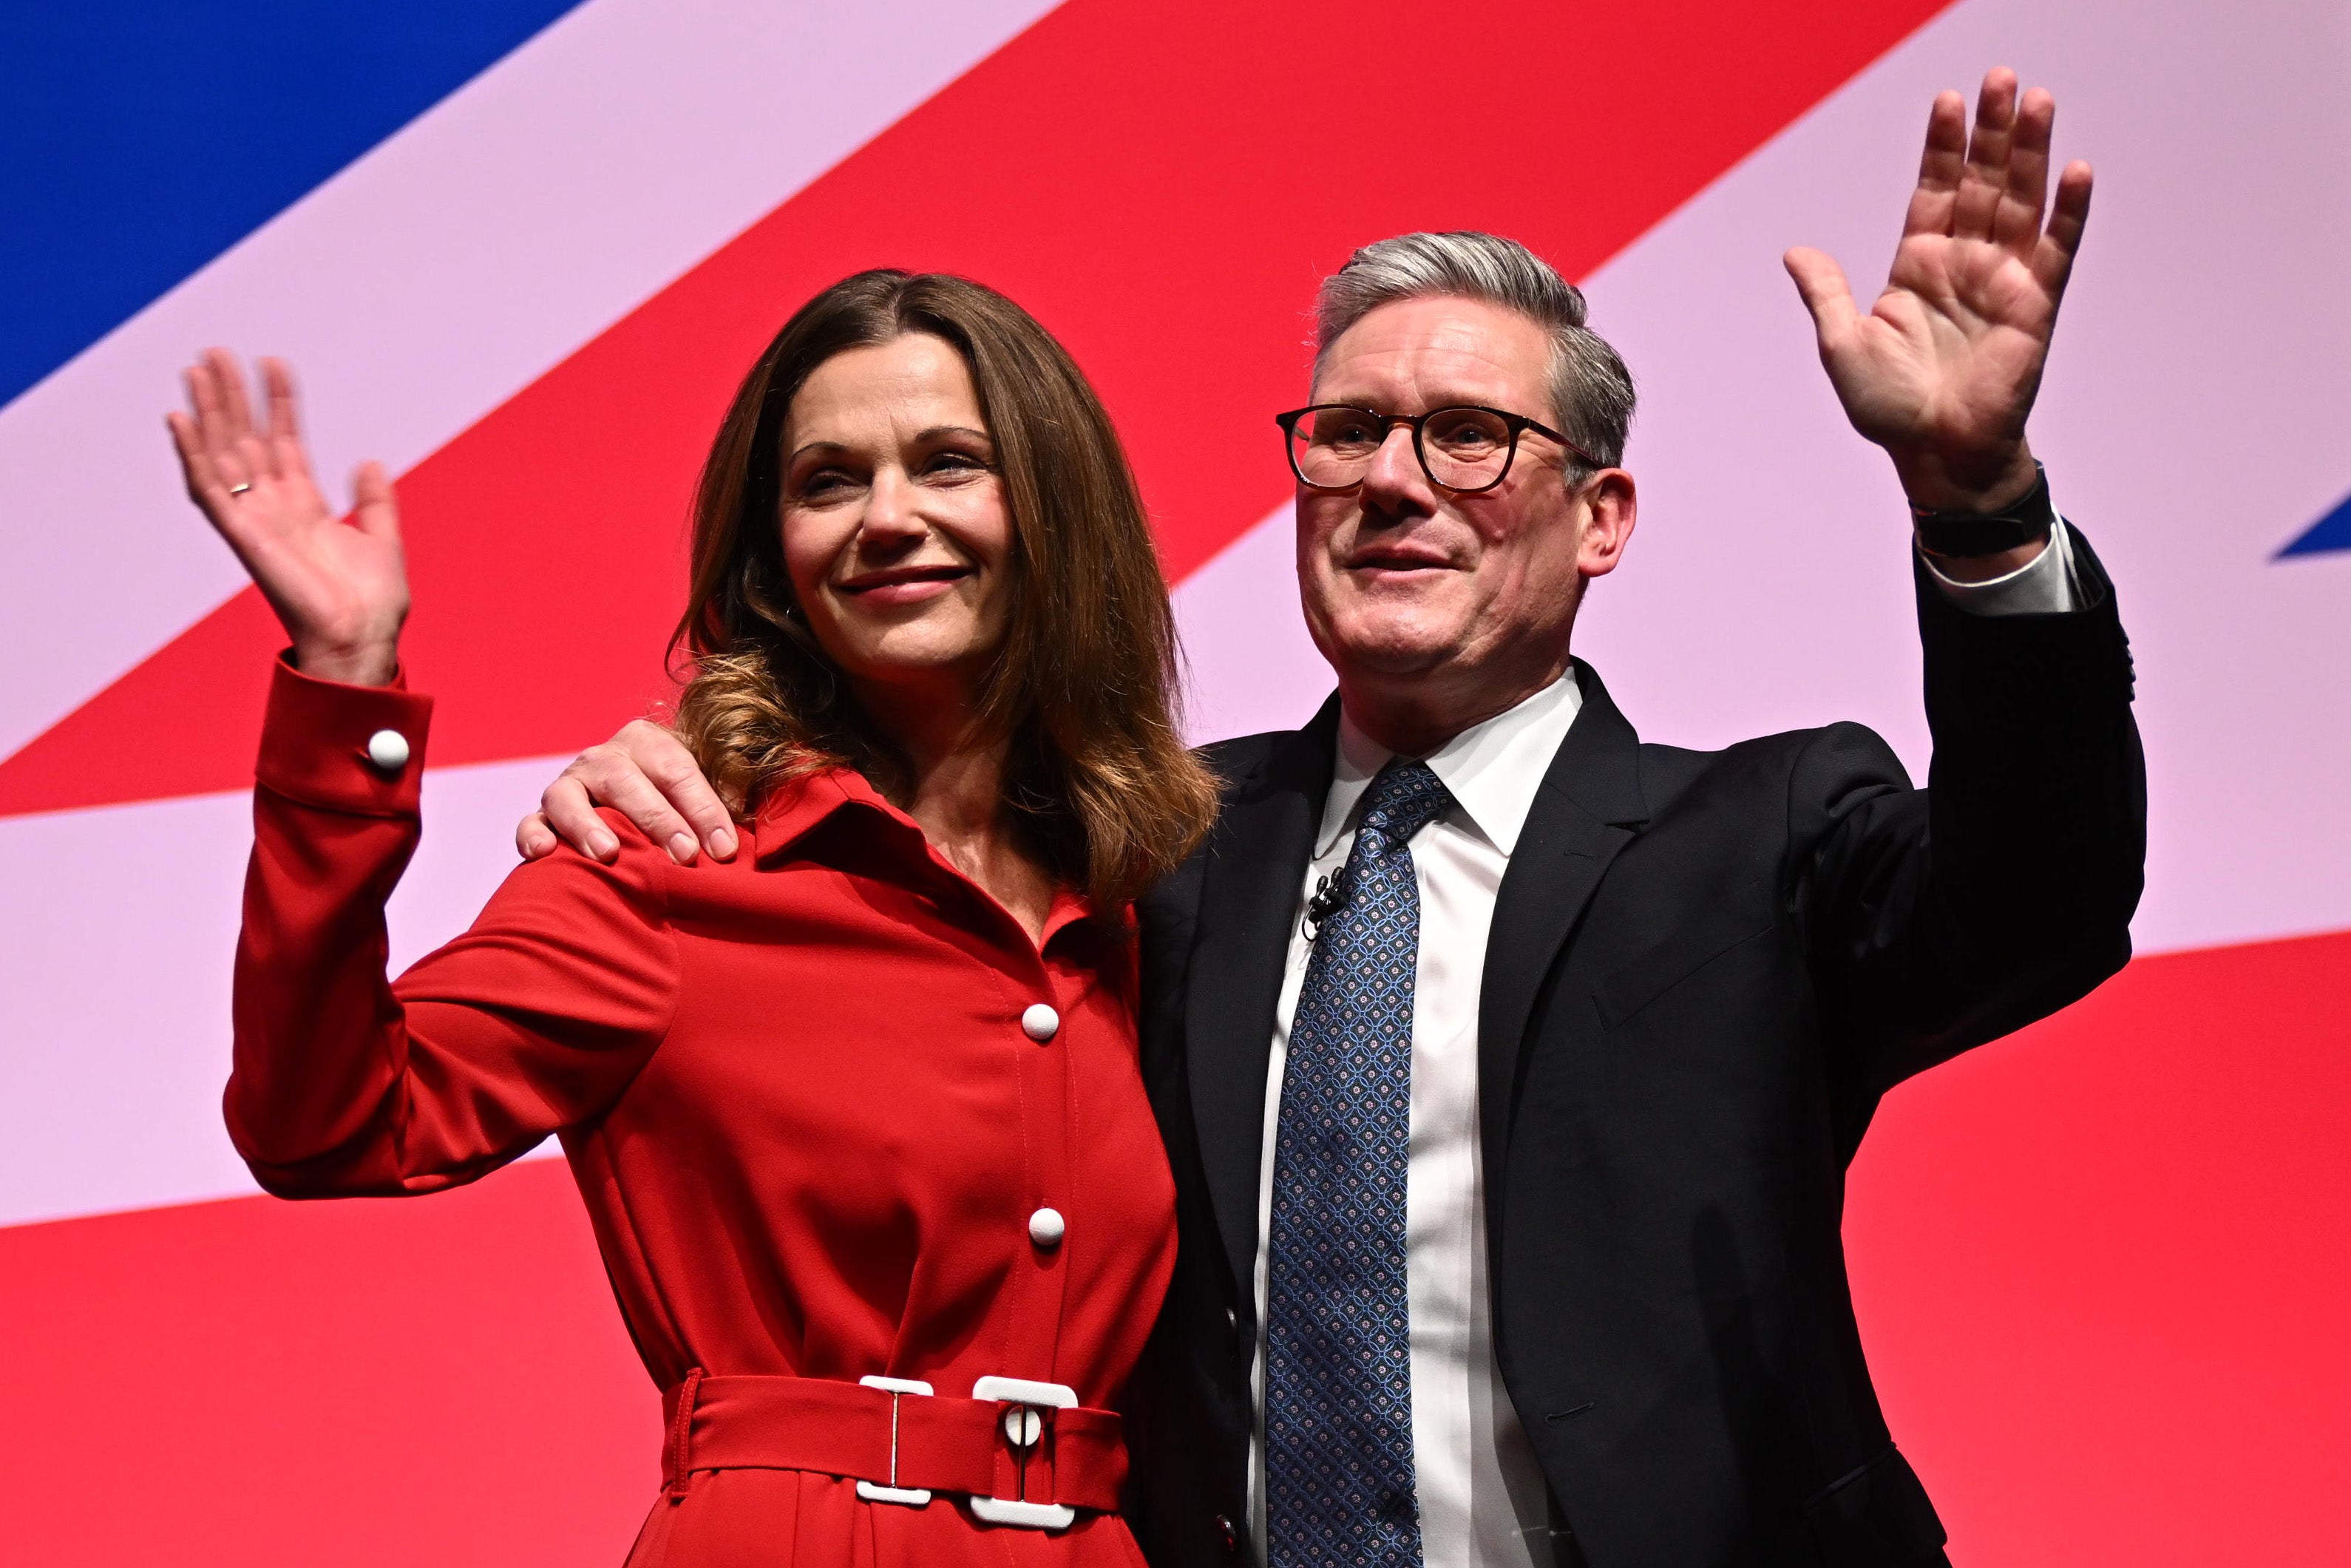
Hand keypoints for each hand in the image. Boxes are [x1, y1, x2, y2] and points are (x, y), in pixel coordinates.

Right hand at [167, 350, 407, 684]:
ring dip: (208, 412)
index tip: (275, 363)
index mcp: (305, 507)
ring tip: (198, 368)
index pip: (285, 441)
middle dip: (232, 397)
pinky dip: (192, 455)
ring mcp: (255, 520)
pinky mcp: (242, 536)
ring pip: (222, 454)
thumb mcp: (383, 539)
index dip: (280, 403)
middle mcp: (274, 509)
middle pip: (245, 440)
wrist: (362, 638)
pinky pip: (208, 490)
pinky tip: (179, 420)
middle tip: (216, 352)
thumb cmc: (372, 604)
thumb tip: (371, 461)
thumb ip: (376, 501)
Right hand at [516, 719, 737, 865]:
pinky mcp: (543, 815)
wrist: (633, 802)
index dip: (704, 809)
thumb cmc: (680, 802)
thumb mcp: (706, 789)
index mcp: (648, 741)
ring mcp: (569, 784)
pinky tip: (543, 853)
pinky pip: (530, 822)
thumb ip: (723, 803)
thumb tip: (737, 837)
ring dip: (587, 824)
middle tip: (683, 855)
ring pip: (569, 796)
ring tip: (607, 853)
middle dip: (657, 819)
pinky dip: (532, 836)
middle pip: (626, 781)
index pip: (677, 770)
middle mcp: (604, 757)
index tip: (723, 849)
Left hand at [1784, 68, 2091, 512]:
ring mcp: (2003, 280)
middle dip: (1992, 131)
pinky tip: (2075, 172)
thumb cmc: (1889, 408)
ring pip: (2021, 202)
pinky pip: (2058, 251)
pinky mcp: (2036, 306)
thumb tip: (1795, 252)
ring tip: (2038, 101)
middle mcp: (1964, 263)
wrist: (1935, 455)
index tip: (1947, 100)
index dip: (1942, 147)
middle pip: (1983, 182)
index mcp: (1918, 265)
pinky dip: (2068, 213)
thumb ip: (1826, 292)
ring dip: (2032, 153)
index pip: (1934, 189)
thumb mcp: (1842, 344)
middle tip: (2001, 78)